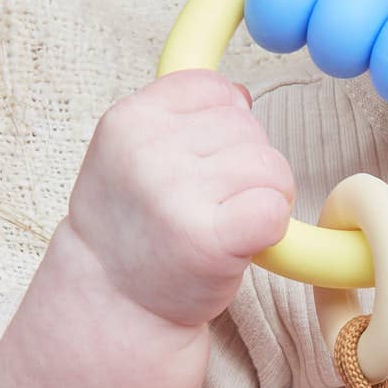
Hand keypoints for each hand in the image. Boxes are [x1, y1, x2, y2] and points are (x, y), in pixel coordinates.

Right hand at [67, 71, 294, 326]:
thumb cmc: (135, 224)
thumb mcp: (132, 153)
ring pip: (271, 166)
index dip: (225, 125)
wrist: (112, 298)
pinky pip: (275, 208)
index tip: (204, 163)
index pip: (215, 89)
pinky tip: (244, 240)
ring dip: (267, 196)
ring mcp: (176, 195)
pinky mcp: (208, 239)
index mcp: (129, 120)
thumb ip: (182, 118)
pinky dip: (273, 225)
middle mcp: (148, 152)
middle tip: (216, 204)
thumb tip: (242, 95)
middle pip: (250, 127)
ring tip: (230, 222)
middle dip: (248, 165)